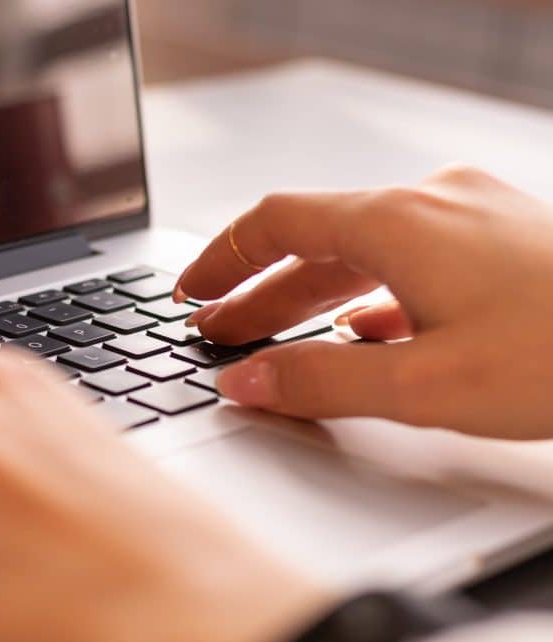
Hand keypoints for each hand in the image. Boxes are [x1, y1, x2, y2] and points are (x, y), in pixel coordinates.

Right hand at [175, 166, 552, 439]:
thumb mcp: (426, 383)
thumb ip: (322, 381)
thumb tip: (248, 382)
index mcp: (399, 221)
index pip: (277, 222)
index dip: (223, 259)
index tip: (191, 293)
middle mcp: (431, 203)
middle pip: (316, 238)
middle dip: (260, 289)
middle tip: (220, 330)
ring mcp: (472, 217)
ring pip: (365, 250)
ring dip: (313, 294)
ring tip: (278, 335)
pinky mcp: (503, 241)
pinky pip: (412, 261)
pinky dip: (371, 296)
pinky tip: (368, 331)